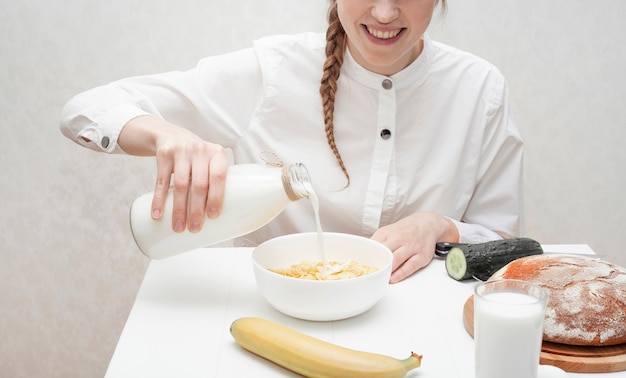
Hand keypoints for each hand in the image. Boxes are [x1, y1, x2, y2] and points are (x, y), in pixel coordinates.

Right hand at [119, 116, 228, 232]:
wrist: (173, 135)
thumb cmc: (197, 158)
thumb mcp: (209, 161)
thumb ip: (215, 182)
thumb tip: (221, 216)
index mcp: (217, 154)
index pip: (219, 177)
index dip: (216, 197)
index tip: (213, 217)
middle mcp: (200, 151)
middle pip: (199, 185)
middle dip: (197, 210)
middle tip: (194, 228)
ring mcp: (181, 151)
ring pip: (181, 185)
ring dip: (179, 209)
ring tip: (178, 227)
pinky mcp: (163, 155)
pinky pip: (161, 181)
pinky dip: (159, 200)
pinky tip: (157, 214)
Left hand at [371, 212, 458, 282]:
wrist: (428, 224)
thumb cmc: (405, 230)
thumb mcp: (388, 230)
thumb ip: (377, 241)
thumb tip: (365, 252)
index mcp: (388, 233)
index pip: (374, 244)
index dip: (367, 255)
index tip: (360, 265)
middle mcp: (400, 239)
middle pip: (385, 252)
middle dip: (377, 264)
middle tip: (368, 274)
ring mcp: (411, 247)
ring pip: (397, 260)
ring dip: (387, 270)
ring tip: (379, 278)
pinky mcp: (421, 256)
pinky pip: (410, 266)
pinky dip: (401, 274)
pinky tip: (393, 278)